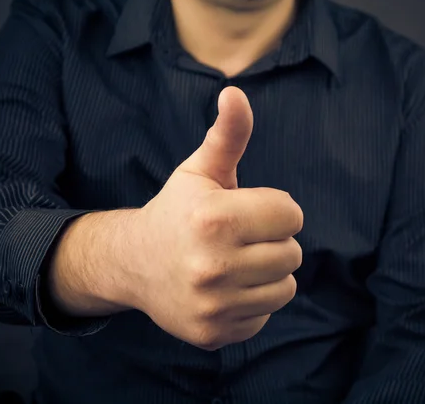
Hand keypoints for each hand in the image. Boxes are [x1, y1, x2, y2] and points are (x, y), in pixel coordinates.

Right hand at [128, 86, 303, 350]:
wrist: (132, 264)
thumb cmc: (176, 212)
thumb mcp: (198, 171)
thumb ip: (226, 135)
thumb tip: (235, 91)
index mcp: (213, 218)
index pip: (291, 214)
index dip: (274, 209)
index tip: (249, 212)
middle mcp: (212, 265)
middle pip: (292, 253)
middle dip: (272, 241)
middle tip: (240, 239)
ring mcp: (212, 305)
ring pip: (285, 287)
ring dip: (267, 273)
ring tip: (236, 263)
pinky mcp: (212, 333)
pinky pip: (264, 316)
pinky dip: (251, 303)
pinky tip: (224, 290)